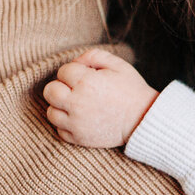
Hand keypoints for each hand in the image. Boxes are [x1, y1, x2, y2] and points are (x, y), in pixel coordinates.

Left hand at [42, 48, 158, 147]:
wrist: (144, 120)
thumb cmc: (132, 90)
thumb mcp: (118, 65)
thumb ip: (93, 56)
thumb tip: (75, 62)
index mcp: (86, 82)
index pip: (63, 71)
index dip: (74, 71)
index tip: (86, 77)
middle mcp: (77, 103)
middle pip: (50, 91)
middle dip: (61, 87)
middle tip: (76, 90)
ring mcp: (76, 123)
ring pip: (51, 111)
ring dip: (61, 106)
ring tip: (77, 105)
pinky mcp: (78, 138)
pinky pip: (59, 129)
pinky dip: (66, 124)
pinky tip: (80, 118)